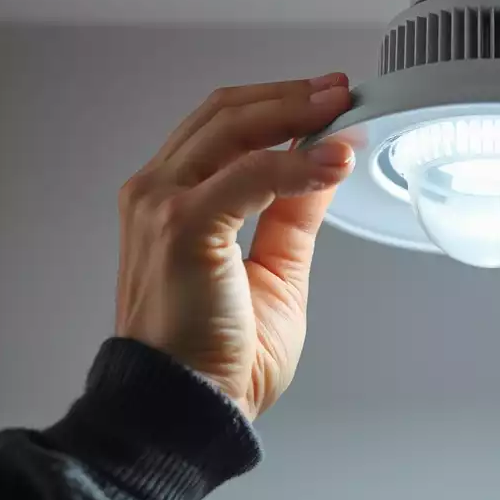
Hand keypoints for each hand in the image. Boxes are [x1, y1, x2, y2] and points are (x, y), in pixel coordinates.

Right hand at [115, 74, 354, 420]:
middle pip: (226, 114)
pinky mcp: (180, 227)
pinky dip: (295, 164)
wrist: (189, 408)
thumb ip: (295, 211)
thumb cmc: (220, 353)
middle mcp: (158, 192)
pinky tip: (332, 165)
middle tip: (340, 91)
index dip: (278, 103)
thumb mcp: (276, 268)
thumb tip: (327, 161)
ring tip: (341, 112)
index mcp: (174, 199)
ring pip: (232, 130)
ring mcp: (161, 206)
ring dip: (293, 114)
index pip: (224, 126)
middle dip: (290, 97)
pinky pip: (248, 177)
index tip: (329, 97)